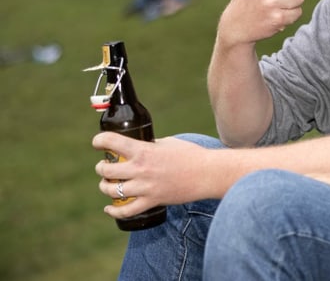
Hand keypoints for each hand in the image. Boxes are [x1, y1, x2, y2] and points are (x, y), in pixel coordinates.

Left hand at [92, 133, 212, 218]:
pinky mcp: (152, 201)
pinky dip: (114, 212)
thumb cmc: (191, 155)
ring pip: (111, 190)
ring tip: (108, 184)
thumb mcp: (168, 143)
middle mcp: (140, 169)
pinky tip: (109, 209)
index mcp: (143, 150)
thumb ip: (150, 145)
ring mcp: (145, 187)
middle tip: (105, 166)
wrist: (208, 173)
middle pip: (106, 170)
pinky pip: (126, 211)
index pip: (111, 142)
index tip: (98, 143)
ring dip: (105, 186)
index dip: (99, 141)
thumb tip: (139, 147)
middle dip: (101, 167)